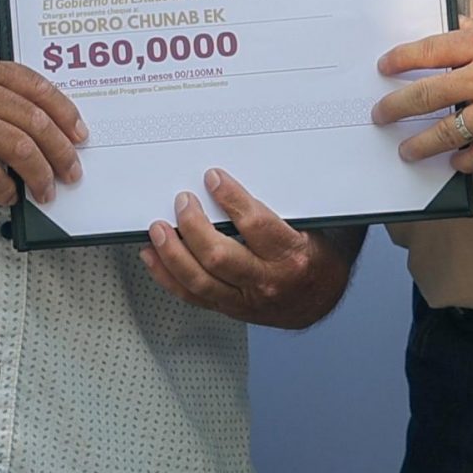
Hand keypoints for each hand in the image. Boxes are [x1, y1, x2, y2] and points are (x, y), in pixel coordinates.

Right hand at [0, 52, 85, 204]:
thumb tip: (40, 131)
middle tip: (71, 172)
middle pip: (35, 120)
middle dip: (61, 151)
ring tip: (45, 191)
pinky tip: (8, 195)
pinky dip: (5, 189)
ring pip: (19, 147)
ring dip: (39, 175)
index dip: (66, 112)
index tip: (80, 134)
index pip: (38, 86)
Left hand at [141, 168, 357, 328]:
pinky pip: (192, 296)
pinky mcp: (228, 308)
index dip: (230, 198)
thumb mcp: (315, 225)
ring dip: (172, 252)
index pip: (255, 225)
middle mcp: (266, 280)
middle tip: (182, 201)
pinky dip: (167, 276)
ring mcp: (244, 299)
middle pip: (218, 256)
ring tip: (159, 228)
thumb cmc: (317, 257)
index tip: (213, 178)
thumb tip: (262, 164)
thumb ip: (287, 202)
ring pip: (199, 279)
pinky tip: (154, 257)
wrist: (319, 300)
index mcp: (290, 255)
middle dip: (193, 225)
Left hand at [373, 7, 472, 172]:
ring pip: (448, 132)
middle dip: (396, 107)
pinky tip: (455, 163)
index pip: (428, 51)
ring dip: (422, 144)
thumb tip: (461, 25)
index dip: (400, 60)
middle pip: (426, 95)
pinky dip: (465, 162)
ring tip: (406, 151)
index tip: (384, 67)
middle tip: (381, 115)